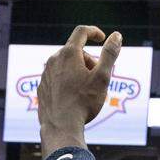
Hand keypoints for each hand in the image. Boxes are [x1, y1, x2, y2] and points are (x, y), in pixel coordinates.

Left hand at [37, 26, 121, 148]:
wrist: (61, 127)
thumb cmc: (83, 102)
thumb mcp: (102, 78)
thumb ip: (109, 54)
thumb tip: (117, 36)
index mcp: (69, 54)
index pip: (81, 32)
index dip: (94, 32)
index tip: (102, 38)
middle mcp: (54, 60)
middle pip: (74, 52)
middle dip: (88, 60)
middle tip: (97, 79)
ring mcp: (46, 74)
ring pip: (65, 66)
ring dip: (78, 72)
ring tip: (86, 91)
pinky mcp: (42, 87)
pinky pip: (57, 78)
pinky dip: (67, 82)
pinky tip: (73, 98)